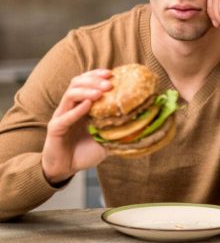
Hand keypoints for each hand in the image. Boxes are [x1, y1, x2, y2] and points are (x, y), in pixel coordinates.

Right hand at [41, 69, 111, 184]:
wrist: (66, 169)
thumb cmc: (85, 152)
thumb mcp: (107, 139)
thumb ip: (118, 129)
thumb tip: (142, 123)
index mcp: (82, 106)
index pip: (86, 82)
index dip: (97, 75)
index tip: (113, 73)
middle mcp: (70, 107)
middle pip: (77, 83)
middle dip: (94, 80)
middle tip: (109, 83)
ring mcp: (62, 116)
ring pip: (70, 95)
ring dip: (86, 91)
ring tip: (100, 92)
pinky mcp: (55, 128)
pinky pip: (65, 116)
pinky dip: (77, 110)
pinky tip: (88, 105)